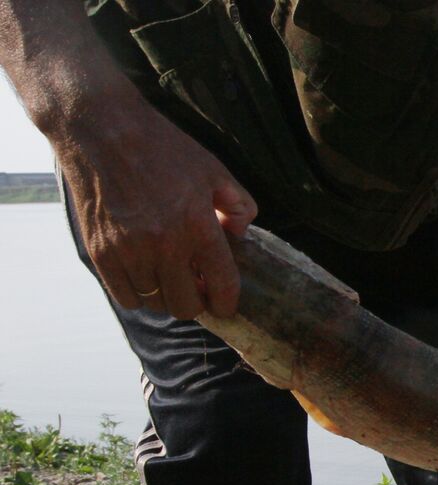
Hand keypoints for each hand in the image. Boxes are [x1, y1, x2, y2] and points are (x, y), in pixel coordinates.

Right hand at [55, 93, 255, 319]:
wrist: (101, 128)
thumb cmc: (162, 147)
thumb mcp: (214, 170)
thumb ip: (238, 205)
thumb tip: (240, 234)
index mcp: (198, 226)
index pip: (222, 285)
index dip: (227, 303)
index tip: (224, 305)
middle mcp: (164, 245)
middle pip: (186, 306)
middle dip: (196, 301)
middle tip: (195, 286)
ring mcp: (128, 251)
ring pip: (156, 303)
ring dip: (167, 295)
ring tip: (169, 276)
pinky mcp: (100, 252)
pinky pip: (126, 296)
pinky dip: (139, 294)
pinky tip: (145, 275)